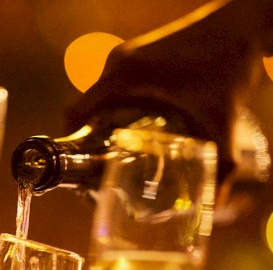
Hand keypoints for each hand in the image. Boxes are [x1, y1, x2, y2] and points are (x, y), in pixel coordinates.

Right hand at [66, 0, 271, 185]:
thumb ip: (221, 165)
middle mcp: (117, 65)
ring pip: (99, 103)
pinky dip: (116, 113)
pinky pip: (114, 91)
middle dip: (90, 147)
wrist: (244, 22)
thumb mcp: (222, 121)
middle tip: (104, 175)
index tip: (82, 176)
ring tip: (119, 159)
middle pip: (84, 113)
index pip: (73, 116)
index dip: (71, 149)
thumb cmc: (229, 63)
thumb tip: (217, 202)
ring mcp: (125, 58)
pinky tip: (136, 134)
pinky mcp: (137, 56)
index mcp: (122, 79)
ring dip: (103, 130)